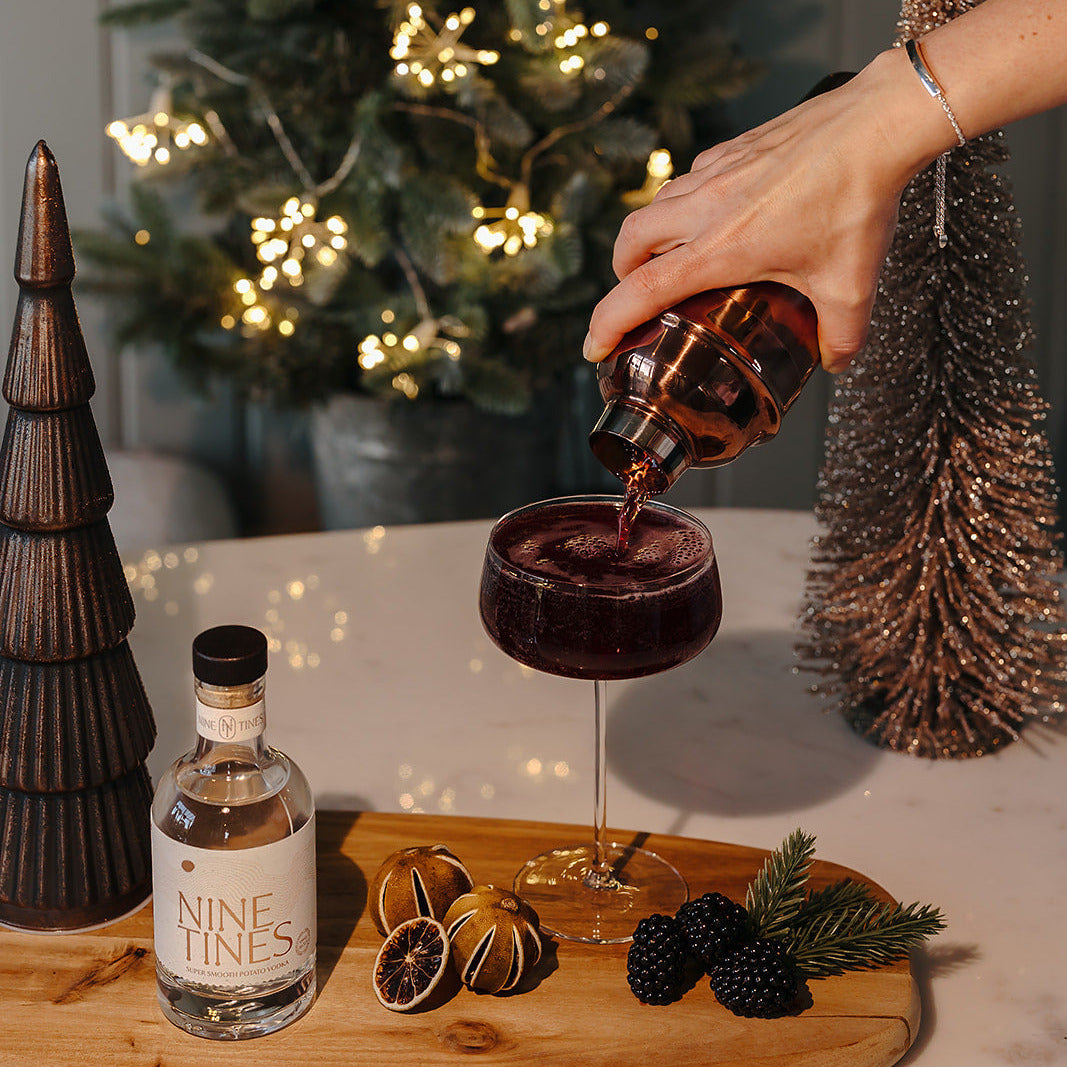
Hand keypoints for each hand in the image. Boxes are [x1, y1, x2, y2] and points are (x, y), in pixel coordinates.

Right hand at [583, 50, 940, 371]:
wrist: (876, 124)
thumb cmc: (858, 201)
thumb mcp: (851, 286)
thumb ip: (841, 335)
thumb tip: (836, 363)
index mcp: (720, 250)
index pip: (639, 292)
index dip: (607, 325)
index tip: (594, 347)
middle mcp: (704, 209)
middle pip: (628, 243)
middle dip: (620, 275)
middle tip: (636, 296)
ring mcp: (715, 173)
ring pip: (654, 207)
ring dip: (647, 237)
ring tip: (668, 258)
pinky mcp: (733, 148)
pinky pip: (688, 178)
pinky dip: (683, 203)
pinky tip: (712, 212)